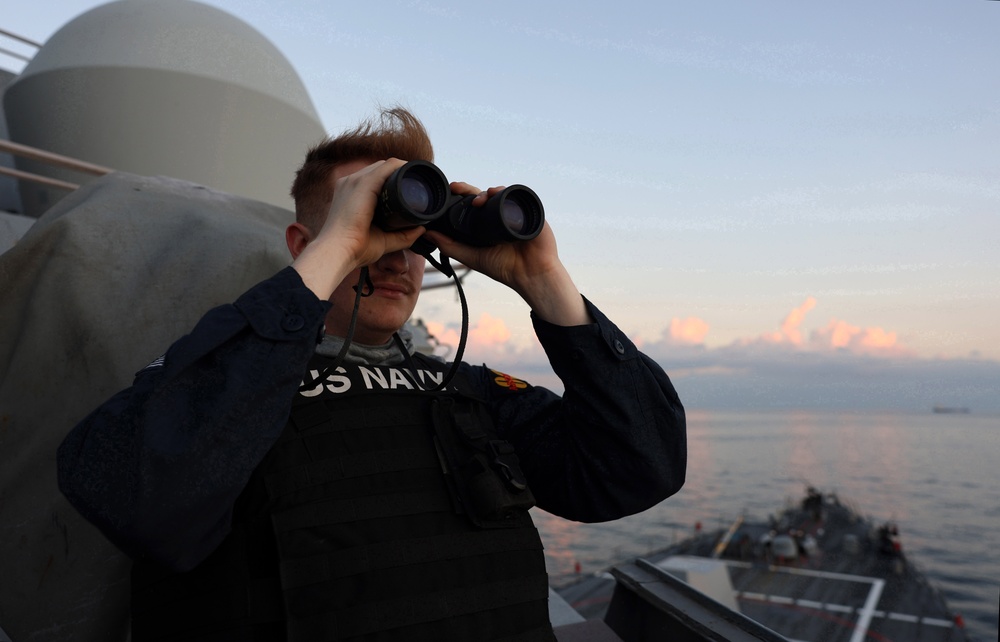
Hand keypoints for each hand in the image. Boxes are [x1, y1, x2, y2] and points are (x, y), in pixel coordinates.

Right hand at [290, 159, 426, 298]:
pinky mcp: (363, 183)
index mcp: (350, 194)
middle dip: (398, 175)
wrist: (337, 251)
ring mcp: (355, 180)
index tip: (409, 190)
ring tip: (418, 179)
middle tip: (417, 186)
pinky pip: (387, 167)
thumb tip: (421, 229)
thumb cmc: (354, 249)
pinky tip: (413, 173)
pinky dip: (401, 168)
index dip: (392, 181)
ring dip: (401, 170)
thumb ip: (402, 235)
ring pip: (384, 165)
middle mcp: (351, 183)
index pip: (374, 178)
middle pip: (380, 169)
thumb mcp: (383, 240)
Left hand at [423, 182, 591, 325]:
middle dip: (469, 189)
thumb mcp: (472, 257)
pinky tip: (496, 194)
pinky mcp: (530, 211)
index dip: (460, 196)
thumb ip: (450, 246)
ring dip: (487, 191)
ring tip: (477, 200)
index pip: (472, 204)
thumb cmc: (504, 267)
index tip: (449, 191)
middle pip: (484, 195)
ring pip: (500, 193)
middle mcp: (500, 214)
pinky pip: (517, 196)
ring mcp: (515, 211)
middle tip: (456, 188)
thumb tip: (426, 233)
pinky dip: (506, 192)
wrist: (531, 275)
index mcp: (486, 223)